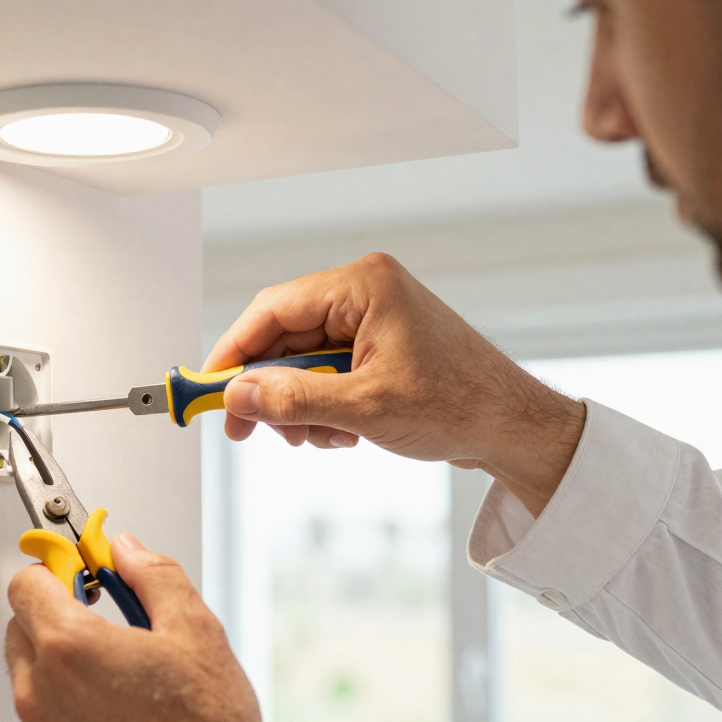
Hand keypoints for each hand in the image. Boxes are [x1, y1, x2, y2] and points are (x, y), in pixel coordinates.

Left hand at [4, 534, 273, 721]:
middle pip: (21, 630)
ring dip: (61, 673)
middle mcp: (39, 692)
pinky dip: (65, 718)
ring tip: (123, 688)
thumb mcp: (196, 631)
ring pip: (30, 682)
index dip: (55, 574)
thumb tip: (126, 550)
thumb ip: (153, 575)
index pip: (25, 584)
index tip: (78, 578)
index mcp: (70, 647)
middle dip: (57, 620)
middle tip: (109, 631)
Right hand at [206, 253, 585, 515]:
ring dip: (300, 405)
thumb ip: (294, 400)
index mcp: (364, 285)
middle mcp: (366, 292)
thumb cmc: (462, 404)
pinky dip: (324, 406)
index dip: (232, 351)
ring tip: (321, 436)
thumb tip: (238, 397)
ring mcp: (374, 318)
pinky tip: (346, 431)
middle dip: (269, 389)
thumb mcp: (366, 409)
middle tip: (249, 431)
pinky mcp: (380, 345)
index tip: (207, 389)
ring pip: (302, 360)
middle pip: (283, 336)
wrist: (514, 428)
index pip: (272, 308)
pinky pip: (327, 371)